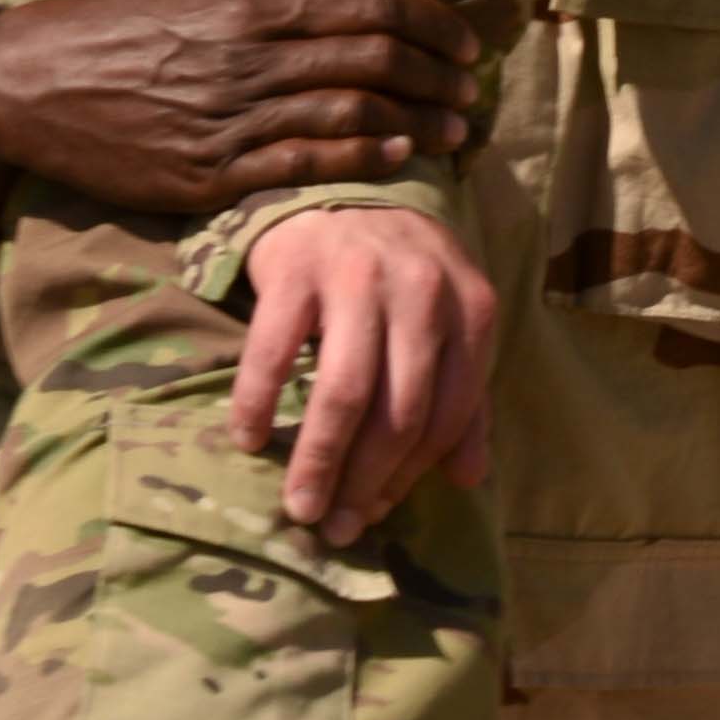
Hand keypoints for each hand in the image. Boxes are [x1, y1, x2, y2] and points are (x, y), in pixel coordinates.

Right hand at [0, 0, 483, 265]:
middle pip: (372, 63)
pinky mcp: (204, 179)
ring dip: (415, 124)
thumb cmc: (93, 33)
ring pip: (349, 118)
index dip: (428, 25)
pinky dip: (357, 163)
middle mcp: (244, 63)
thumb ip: (245, 10)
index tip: (462, 40)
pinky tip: (394, 160)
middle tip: (474, 90)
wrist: (14, 88)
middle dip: (437, 76)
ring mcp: (226, 125)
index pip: (364, 10)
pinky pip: (299, 170)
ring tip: (455, 131)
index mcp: (241, 11)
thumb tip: (305, 12)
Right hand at [228, 204, 498, 547]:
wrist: (339, 192)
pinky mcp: (297, 267)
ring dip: (318, 460)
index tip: (373, 515)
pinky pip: (274, 352)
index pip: (447, 415)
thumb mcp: (448, 325)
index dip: (409, 476)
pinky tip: (249, 439)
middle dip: (364, 483)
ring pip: (344, 392)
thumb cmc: (398, 276)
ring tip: (299, 506)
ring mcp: (358, 276)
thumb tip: (469, 478)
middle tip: (333, 527)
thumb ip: (465, 399)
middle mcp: (422, 291)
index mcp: (471, 311)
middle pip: (398, 413)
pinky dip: (259, 402)